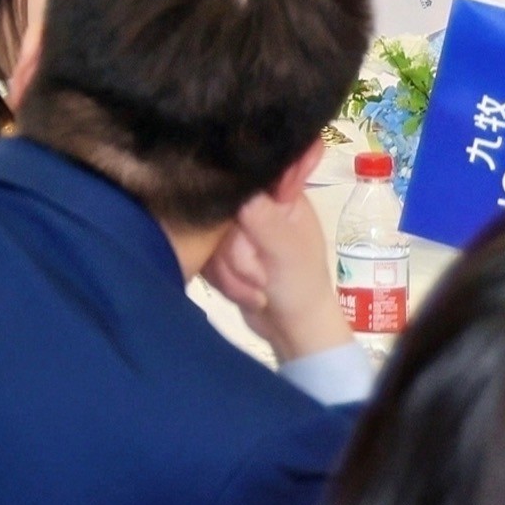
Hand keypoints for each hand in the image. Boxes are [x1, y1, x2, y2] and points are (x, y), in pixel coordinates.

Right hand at [210, 179, 347, 362]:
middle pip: (217, 210)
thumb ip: (261, 216)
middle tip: (260, 273)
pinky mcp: (220, 248)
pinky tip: (245, 292)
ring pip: (206, 236)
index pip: (243, 175)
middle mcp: (255, 204)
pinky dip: (221, 279)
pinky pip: (201, 255)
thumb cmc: (302, 285)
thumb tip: (234, 185)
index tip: (240, 227)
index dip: (234, 199)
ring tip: (257, 288)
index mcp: (278, 193)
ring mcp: (236, 228)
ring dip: (229, 271)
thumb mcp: (286, 250)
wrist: (293, 329)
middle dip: (234, 253)